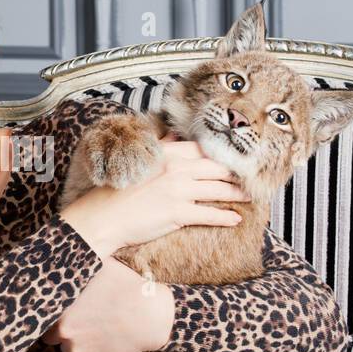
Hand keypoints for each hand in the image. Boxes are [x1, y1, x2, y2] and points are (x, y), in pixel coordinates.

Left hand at [40, 257, 175, 351]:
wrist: (151, 316)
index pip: (43, 315)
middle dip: (61, 329)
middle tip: (78, 319)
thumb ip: (79, 266)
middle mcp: (65, 332)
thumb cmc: (126, 287)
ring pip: (68, 348)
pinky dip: (93, 350)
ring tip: (94, 327)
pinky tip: (105, 336)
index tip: (61, 308)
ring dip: (76, 341)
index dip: (51, 312)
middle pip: (51, 336)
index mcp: (62, 308)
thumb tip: (67, 252)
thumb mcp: (101, 266)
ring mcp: (79, 349)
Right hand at [61, 138, 251, 259]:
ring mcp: (178, 190)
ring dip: (237, 195)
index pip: (203, 149)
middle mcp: (176, 168)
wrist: (102, 217)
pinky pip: (210, 214)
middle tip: (249, 179)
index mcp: (166, 153)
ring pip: (219, 190)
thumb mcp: (139, 160)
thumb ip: (160, 145)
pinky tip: (236, 219)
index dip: (222, 155)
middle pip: (217, 168)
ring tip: (249, 198)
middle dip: (236, 175)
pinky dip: (226, 217)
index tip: (234, 161)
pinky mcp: (178, 213)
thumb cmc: (117, 192)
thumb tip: (173, 132)